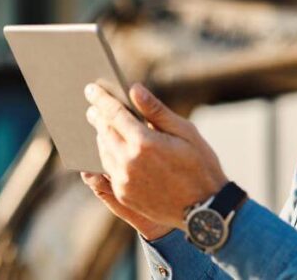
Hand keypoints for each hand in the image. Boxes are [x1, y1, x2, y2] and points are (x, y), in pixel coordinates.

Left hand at [83, 82, 228, 230]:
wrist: (206, 209)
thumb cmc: (201, 165)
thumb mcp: (185, 132)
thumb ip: (156, 111)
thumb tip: (134, 89)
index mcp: (144, 142)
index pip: (114, 113)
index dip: (101, 98)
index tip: (91, 88)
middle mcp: (129, 162)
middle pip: (104, 132)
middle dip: (98, 116)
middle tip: (94, 106)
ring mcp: (124, 181)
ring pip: (103, 151)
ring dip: (101, 136)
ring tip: (103, 126)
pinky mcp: (124, 195)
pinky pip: (108, 171)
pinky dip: (107, 156)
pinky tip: (111, 149)